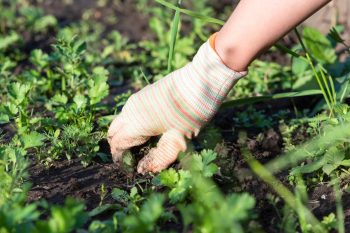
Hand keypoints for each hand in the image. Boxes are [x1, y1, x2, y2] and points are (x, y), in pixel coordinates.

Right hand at [107, 36, 245, 173]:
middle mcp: (131, 109)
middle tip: (135, 158)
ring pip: (121, 120)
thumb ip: (159, 157)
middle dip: (119, 147)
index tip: (131, 168)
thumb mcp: (178, 140)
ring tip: (144, 145)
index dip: (121, 159)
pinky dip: (132, 123)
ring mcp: (137, 99)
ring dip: (126, 134)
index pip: (117, 144)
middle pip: (113, 132)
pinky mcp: (144, 93)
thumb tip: (143, 170)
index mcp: (135, 122)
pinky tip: (149, 130)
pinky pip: (130, 112)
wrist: (202, 80)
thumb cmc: (191, 112)